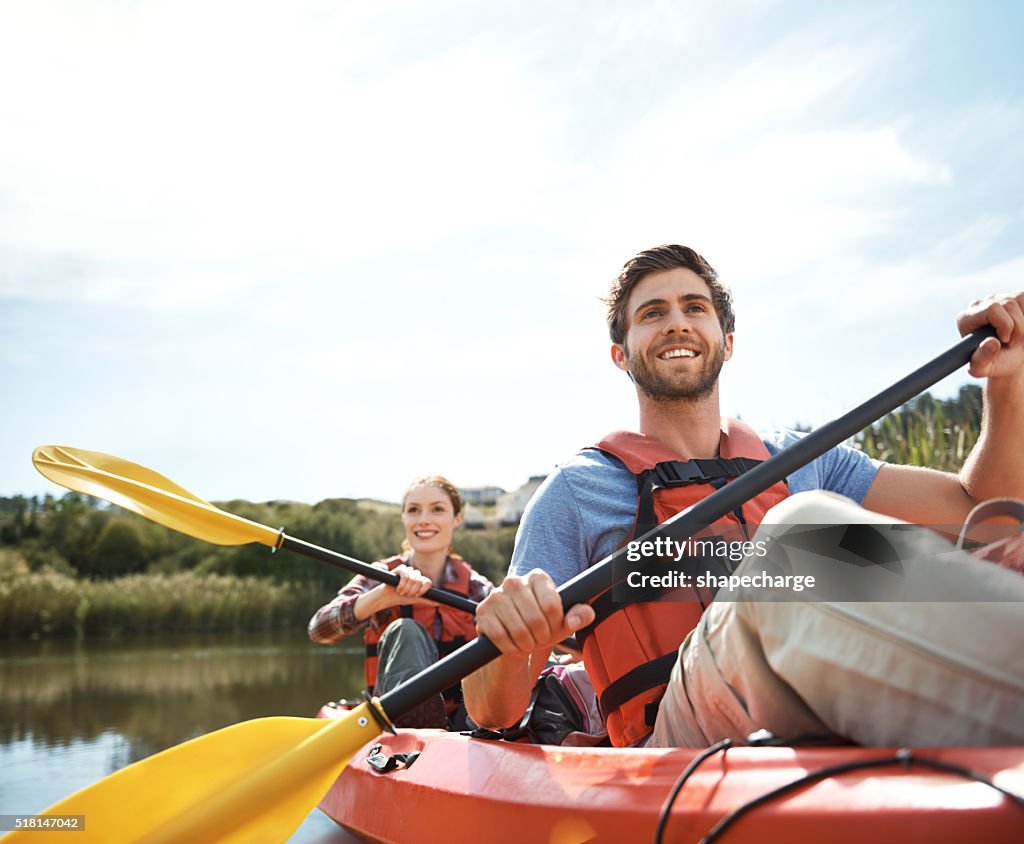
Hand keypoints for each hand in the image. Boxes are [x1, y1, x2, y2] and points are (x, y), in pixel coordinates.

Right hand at [373, 562, 433, 606]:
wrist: (386, 598)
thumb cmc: (400, 598)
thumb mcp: (415, 599)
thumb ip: (427, 600)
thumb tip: (440, 603)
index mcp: (420, 579)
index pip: (427, 582)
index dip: (422, 590)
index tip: (415, 595)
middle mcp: (414, 573)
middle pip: (420, 581)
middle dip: (412, 591)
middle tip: (405, 594)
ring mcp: (407, 570)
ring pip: (413, 578)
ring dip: (406, 589)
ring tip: (400, 592)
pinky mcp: (399, 569)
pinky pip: (405, 575)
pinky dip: (402, 584)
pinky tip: (397, 588)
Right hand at [475, 568, 594, 655]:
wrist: (515, 638)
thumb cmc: (542, 625)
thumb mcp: (564, 621)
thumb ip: (580, 615)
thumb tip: (574, 619)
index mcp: (537, 577)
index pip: (552, 605)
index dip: (555, 623)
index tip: (553, 626)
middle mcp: (514, 581)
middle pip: (535, 619)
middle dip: (541, 637)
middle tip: (539, 638)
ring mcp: (496, 595)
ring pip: (519, 630)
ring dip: (526, 644)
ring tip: (527, 642)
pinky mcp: (483, 612)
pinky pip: (501, 637)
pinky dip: (510, 648)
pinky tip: (512, 644)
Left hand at [957, 291, 1023, 378]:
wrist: (1010, 358)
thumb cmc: (995, 363)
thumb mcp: (983, 369)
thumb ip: (981, 360)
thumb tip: (991, 342)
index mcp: (965, 319)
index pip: (993, 309)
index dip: (1006, 325)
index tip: (1005, 340)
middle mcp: (978, 305)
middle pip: (1008, 304)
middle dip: (1017, 326)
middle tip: (1011, 342)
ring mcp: (995, 298)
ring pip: (1018, 299)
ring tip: (1016, 336)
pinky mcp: (1010, 296)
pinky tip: (1021, 327)